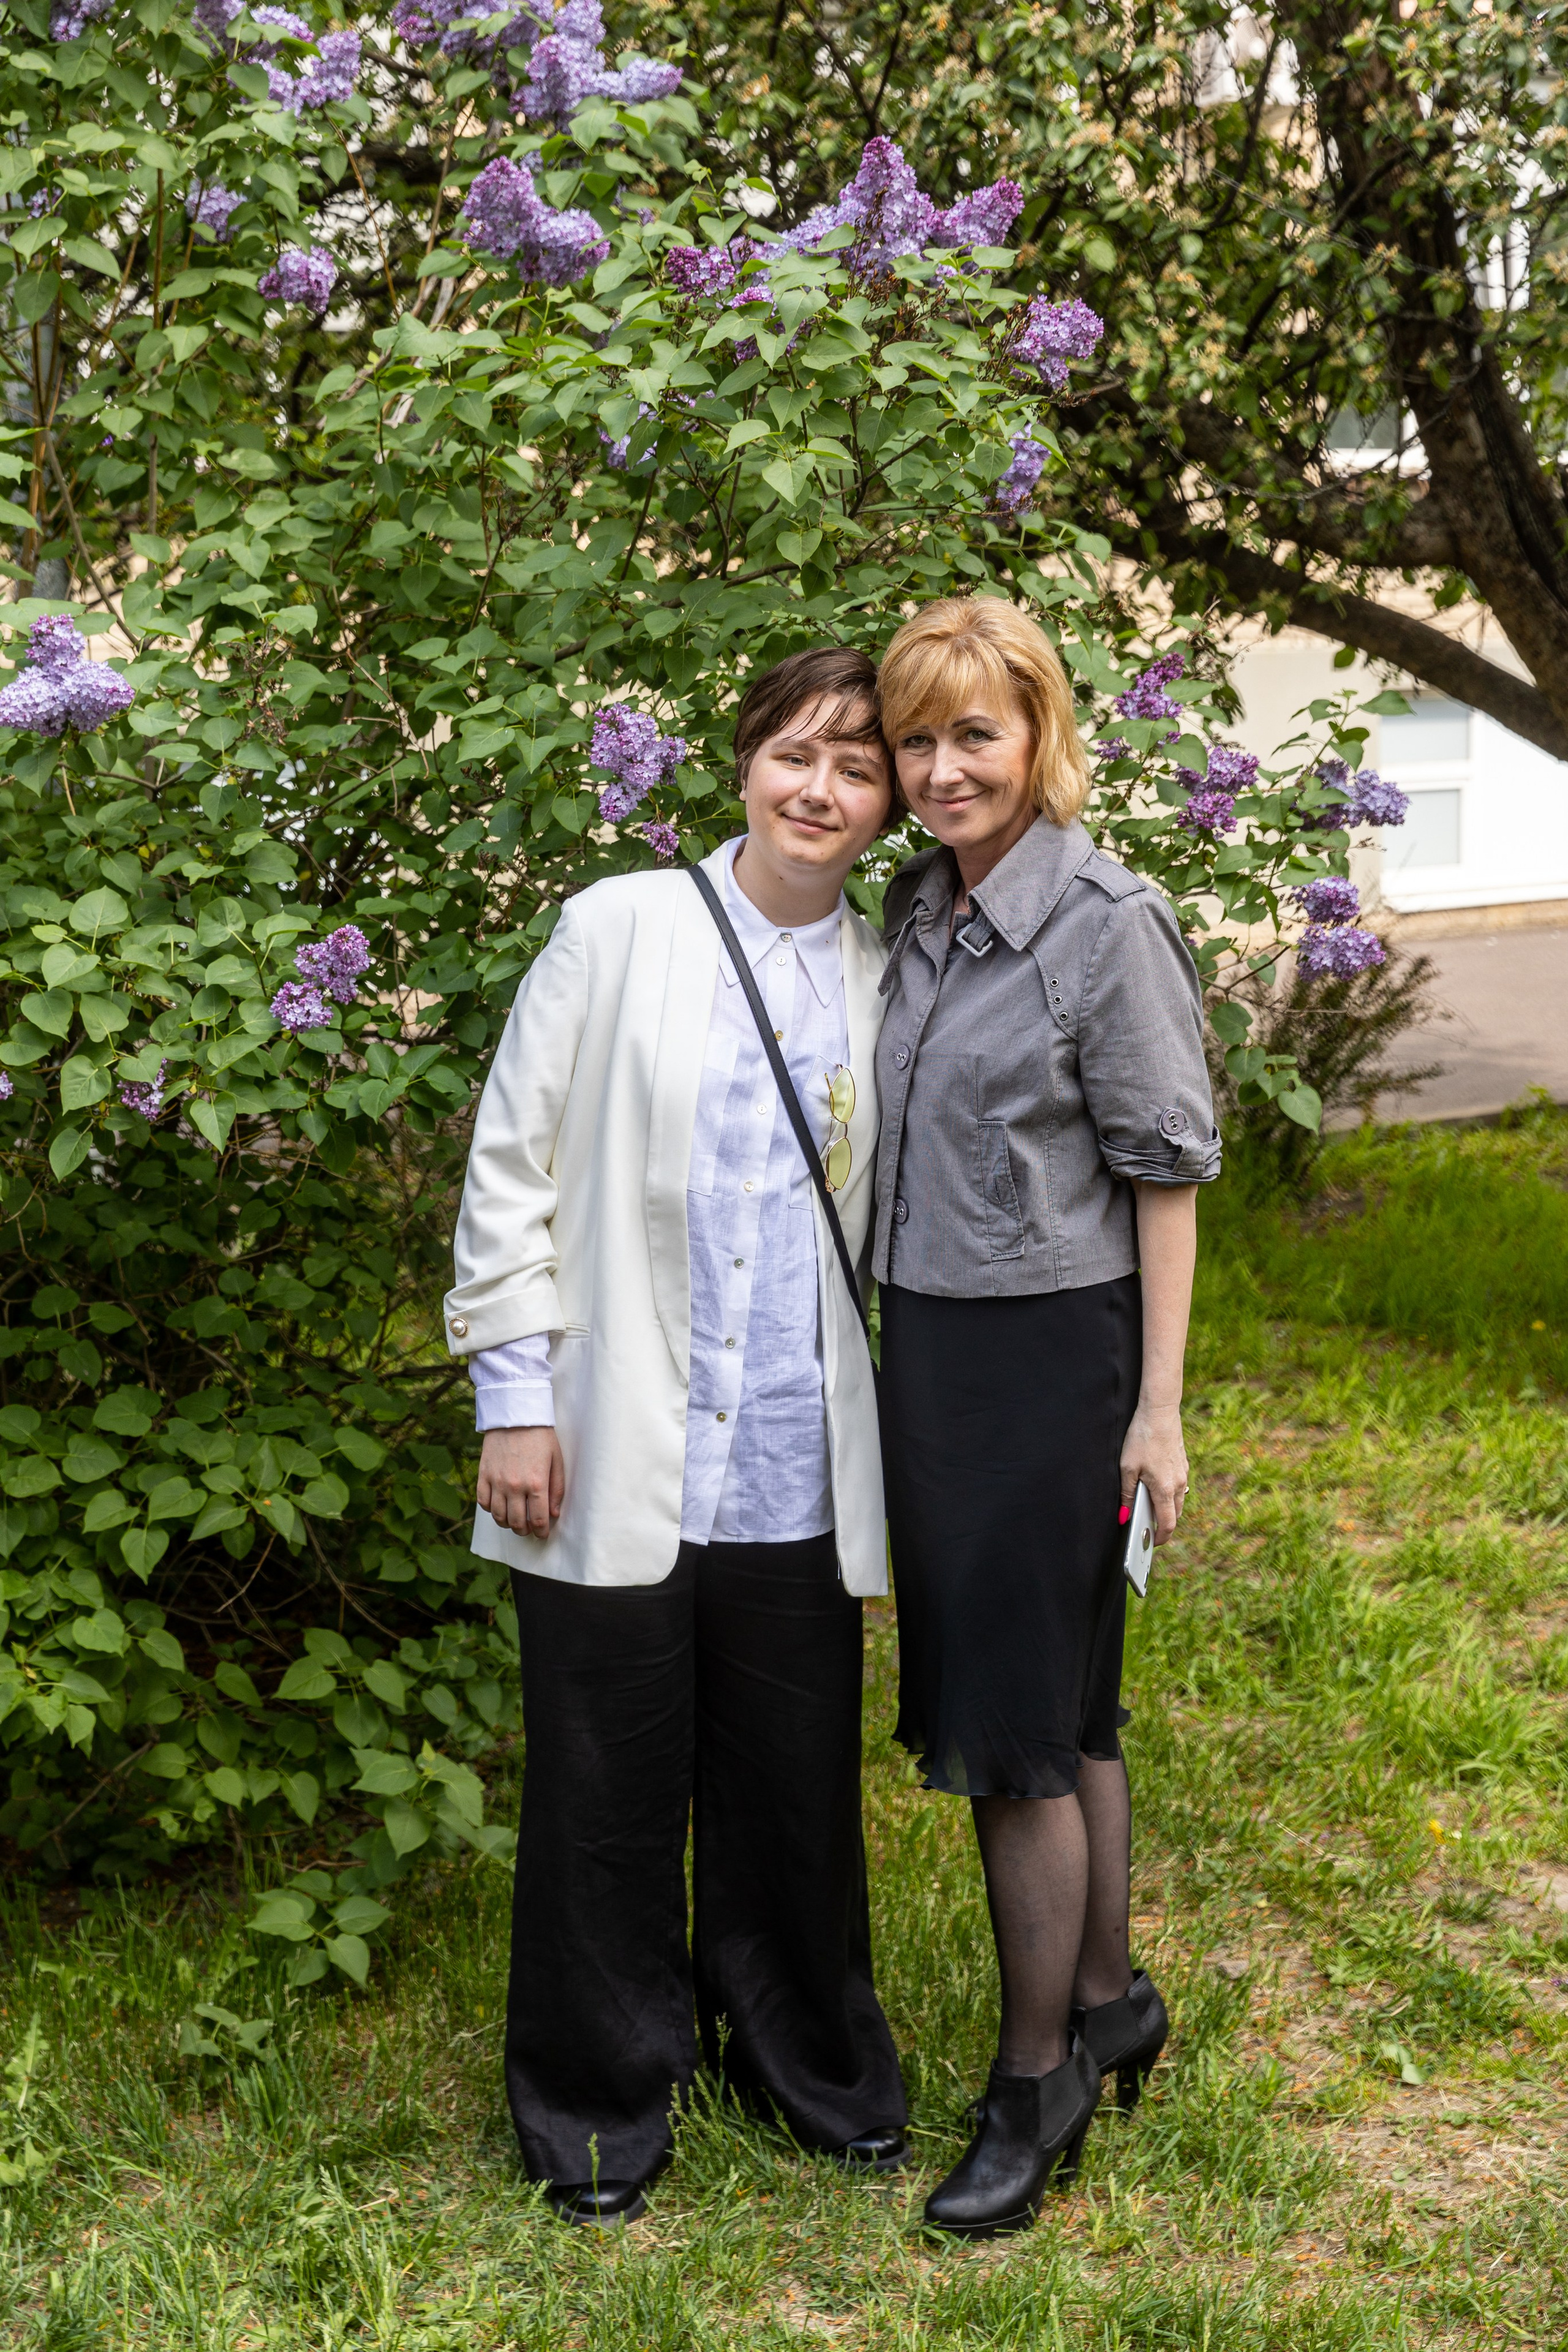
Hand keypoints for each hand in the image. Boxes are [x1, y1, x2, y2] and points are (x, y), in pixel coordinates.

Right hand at [476, 1426, 564, 1538]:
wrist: (515, 1414)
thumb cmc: (540, 1436)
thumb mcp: (556, 1460)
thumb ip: (556, 1489)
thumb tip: (554, 1514)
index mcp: (536, 1483)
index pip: (538, 1520)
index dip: (541, 1532)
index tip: (542, 1534)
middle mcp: (514, 1486)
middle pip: (516, 1523)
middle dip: (524, 1531)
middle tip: (528, 1530)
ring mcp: (496, 1481)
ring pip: (498, 1516)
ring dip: (507, 1524)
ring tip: (514, 1521)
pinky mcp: (483, 1474)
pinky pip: (483, 1502)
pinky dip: (490, 1509)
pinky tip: (499, 1507)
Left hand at [1119, 1402, 1187, 1544]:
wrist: (1160, 1412)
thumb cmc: (1142, 1438)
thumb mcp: (1127, 1468)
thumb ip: (1127, 1495)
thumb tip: (1124, 1516)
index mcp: (1165, 1489)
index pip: (1168, 1524)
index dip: (1161, 1538)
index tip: (1151, 1543)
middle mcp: (1179, 1484)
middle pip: (1175, 1514)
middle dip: (1163, 1524)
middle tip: (1146, 1527)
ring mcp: (1183, 1474)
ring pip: (1178, 1500)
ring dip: (1167, 1508)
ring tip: (1148, 1507)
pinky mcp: (1183, 1464)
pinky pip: (1179, 1486)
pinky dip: (1169, 1493)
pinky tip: (1155, 1485)